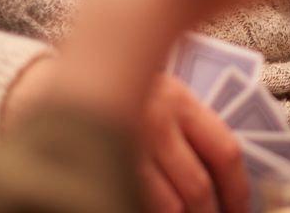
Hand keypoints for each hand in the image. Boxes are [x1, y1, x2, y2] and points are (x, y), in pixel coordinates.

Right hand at [3, 64, 246, 212]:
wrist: (49, 89)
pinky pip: (131, 203)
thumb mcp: (160, 97)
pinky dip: (145, 211)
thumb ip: (189, 129)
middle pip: (197, 187)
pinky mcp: (97, 166)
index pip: (225, 153)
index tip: (240, 210)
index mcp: (179, 99)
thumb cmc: (118, 97)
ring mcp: (122, 146)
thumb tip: (225, 179)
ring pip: (167, 207)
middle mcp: (153, 121)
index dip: (239, 191)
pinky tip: (141, 207)